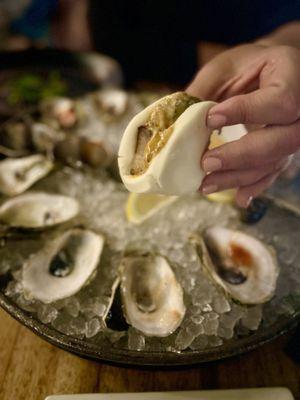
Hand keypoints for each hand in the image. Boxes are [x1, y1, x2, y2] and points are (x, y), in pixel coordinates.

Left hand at [187, 44, 299, 206]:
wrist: (273, 73)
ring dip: (239, 177)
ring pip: (275, 161)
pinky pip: (274, 172)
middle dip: (241, 155)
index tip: (210, 118)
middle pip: (281, 140)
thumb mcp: (225, 67)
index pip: (278, 101)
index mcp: (291, 75)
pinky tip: (239, 198)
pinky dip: (255, 186)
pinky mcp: (286, 150)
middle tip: (206, 164)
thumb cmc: (247, 66)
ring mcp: (296, 132)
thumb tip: (175, 124)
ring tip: (206, 185)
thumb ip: (204, 91)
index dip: (245, 112)